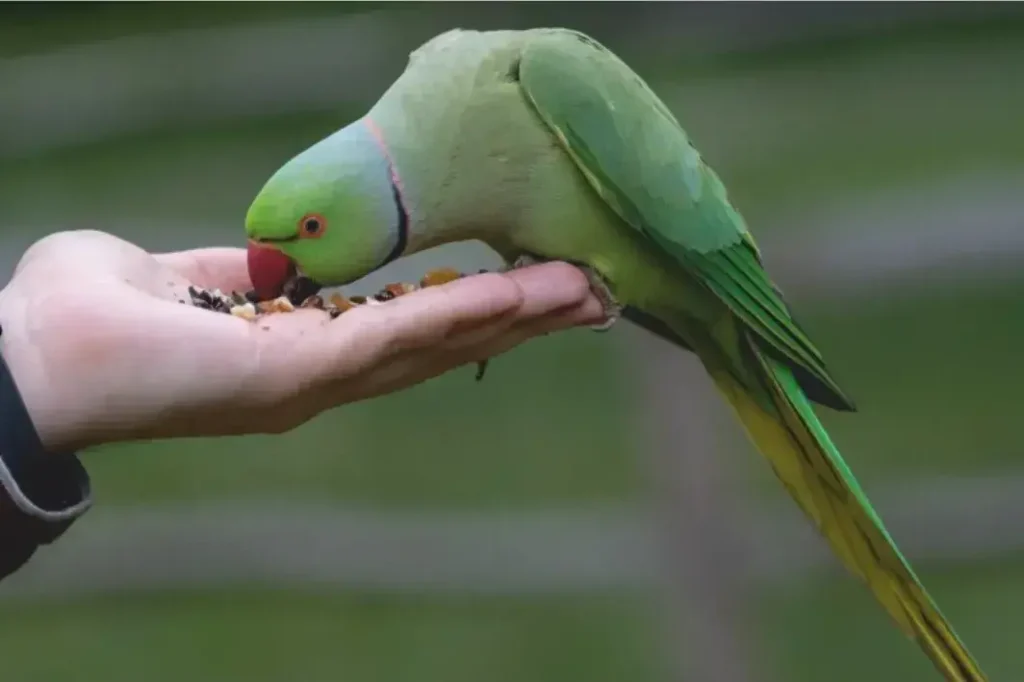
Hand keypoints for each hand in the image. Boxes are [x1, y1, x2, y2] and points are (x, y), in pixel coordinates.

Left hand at [0, 230, 601, 452]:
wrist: (27, 359)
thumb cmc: (87, 318)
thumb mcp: (183, 278)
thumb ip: (243, 274)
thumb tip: (278, 261)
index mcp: (298, 353)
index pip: (404, 329)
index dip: (470, 310)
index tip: (529, 285)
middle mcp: (321, 378)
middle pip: (440, 345)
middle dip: (519, 320)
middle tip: (593, 297)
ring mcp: (316, 382)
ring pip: (435, 344)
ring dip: (512, 317)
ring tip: (584, 295)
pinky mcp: (298, 374)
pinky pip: (394, 336)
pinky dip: (459, 314)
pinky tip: (516, 294)